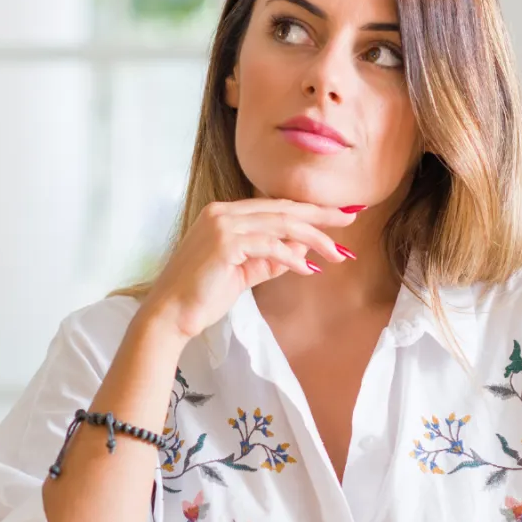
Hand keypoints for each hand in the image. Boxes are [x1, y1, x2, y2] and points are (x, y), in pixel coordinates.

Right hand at [137, 198, 362, 338]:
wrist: (171, 315)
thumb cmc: (203, 295)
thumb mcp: (245, 271)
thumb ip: (272, 258)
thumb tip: (304, 249)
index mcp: (225, 213)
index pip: (276, 207)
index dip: (309, 211)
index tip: (338, 216)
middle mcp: (223, 212)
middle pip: (283, 208)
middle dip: (320, 215)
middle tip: (351, 217)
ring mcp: (222, 224)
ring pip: (281, 223)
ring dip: (314, 238)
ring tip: (337, 252)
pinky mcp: (224, 243)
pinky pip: (270, 245)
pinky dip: (291, 256)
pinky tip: (307, 268)